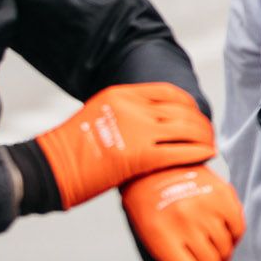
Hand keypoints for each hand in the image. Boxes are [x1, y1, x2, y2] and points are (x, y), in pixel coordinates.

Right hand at [33, 83, 212, 208]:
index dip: (188, 104)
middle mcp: (133, 107)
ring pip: (186, 130)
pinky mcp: (140, 156)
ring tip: (211, 146)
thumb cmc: (70, 151)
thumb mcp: (99, 117)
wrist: (49, 167)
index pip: (168, 92)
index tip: (197, 114)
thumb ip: (125, 117)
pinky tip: (206, 157)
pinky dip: (197, 153)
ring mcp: (137, 130)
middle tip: (209, 133)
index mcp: (121, 94)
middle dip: (200, 122)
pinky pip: (180, 152)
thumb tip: (150, 128)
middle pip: (181, 110)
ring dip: (204, 138)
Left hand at [121, 164, 244, 260]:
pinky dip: (233, 238)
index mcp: (160, 236)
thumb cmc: (150, 215)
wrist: (157, 166)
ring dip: (221, 258)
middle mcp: (185, 220)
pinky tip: (219, 232)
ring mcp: (205, 206)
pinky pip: (238, 229)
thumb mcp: (148, 247)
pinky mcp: (223, 194)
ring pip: (226, 250)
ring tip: (208, 250)